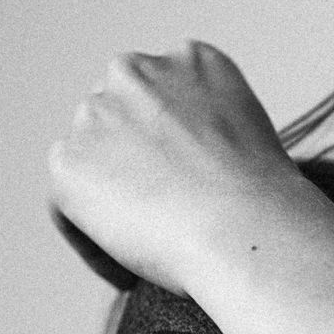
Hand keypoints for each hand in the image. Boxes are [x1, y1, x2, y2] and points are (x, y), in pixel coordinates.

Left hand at [48, 43, 300, 296]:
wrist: (247, 226)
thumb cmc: (266, 206)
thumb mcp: (250, 145)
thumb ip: (206, 139)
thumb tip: (180, 176)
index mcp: (193, 59)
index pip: (160, 99)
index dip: (170, 146)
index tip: (186, 187)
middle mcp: (138, 71)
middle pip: (118, 122)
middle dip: (132, 165)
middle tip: (160, 220)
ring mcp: (97, 112)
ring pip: (90, 162)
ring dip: (110, 200)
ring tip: (148, 250)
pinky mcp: (68, 161)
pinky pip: (67, 207)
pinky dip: (92, 242)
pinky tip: (129, 273)